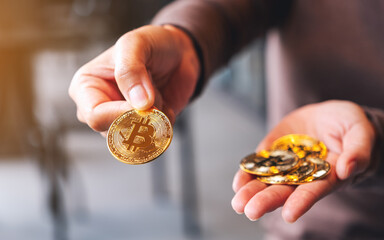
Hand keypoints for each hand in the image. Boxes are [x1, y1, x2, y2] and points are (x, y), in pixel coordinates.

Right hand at [69, 25, 199, 133]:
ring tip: (158, 95)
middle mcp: (101, 108)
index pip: (94, 115)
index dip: (120, 115)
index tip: (143, 104)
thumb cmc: (152, 45)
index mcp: (86, 87)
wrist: (179, 53)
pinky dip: (165, 125)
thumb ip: (131, 70)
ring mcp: (122, 120)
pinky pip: (154, 139)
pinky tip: (165, 105)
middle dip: (139, 119)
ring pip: (135, 138)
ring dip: (154, 120)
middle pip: (113, 132)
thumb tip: (139, 104)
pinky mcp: (143, 128)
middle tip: (154, 97)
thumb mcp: (136, 44)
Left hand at [231, 100, 375, 222]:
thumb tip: (346, 168)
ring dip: (251, 192)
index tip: (289, 215)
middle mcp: (303, 174)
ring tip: (238, 203)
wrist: (331, 117)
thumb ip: (358, 150)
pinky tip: (237, 183)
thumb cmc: (352, 127)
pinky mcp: (273, 151)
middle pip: (284, 191)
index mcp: (327, 176)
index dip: (302, 202)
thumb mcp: (361, 132)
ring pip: (267, 181)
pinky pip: (259, 163)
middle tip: (250, 211)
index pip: (314, 191)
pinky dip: (248, 173)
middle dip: (267, 201)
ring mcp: (286, 163)